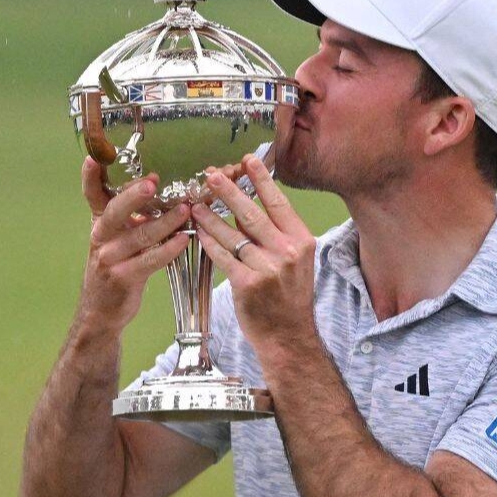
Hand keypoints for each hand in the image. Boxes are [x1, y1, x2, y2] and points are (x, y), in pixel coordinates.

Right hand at [77, 156, 190, 335]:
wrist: (101, 311)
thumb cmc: (116, 267)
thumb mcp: (116, 238)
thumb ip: (130, 217)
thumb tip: (158, 187)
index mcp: (100, 223)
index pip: (92, 195)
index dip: (90, 177)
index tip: (93, 158)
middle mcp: (101, 237)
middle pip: (114, 211)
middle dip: (134, 195)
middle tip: (153, 182)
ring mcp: (109, 258)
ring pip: (139, 235)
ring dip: (165, 221)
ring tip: (186, 210)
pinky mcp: (123, 277)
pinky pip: (149, 259)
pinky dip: (168, 249)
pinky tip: (183, 239)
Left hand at [191, 155, 316, 349]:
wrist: (289, 336)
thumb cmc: (290, 297)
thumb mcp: (294, 261)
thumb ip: (275, 235)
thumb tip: (246, 207)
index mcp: (301, 241)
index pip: (278, 203)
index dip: (261, 179)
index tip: (248, 160)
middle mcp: (287, 251)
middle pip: (252, 213)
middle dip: (229, 190)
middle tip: (211, 174)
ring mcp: (267, 268)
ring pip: (232, 234)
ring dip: (211, 217)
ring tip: (195, 203)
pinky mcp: (247, 284)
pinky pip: (222, 256)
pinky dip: (209, 242)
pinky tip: (197, 232)